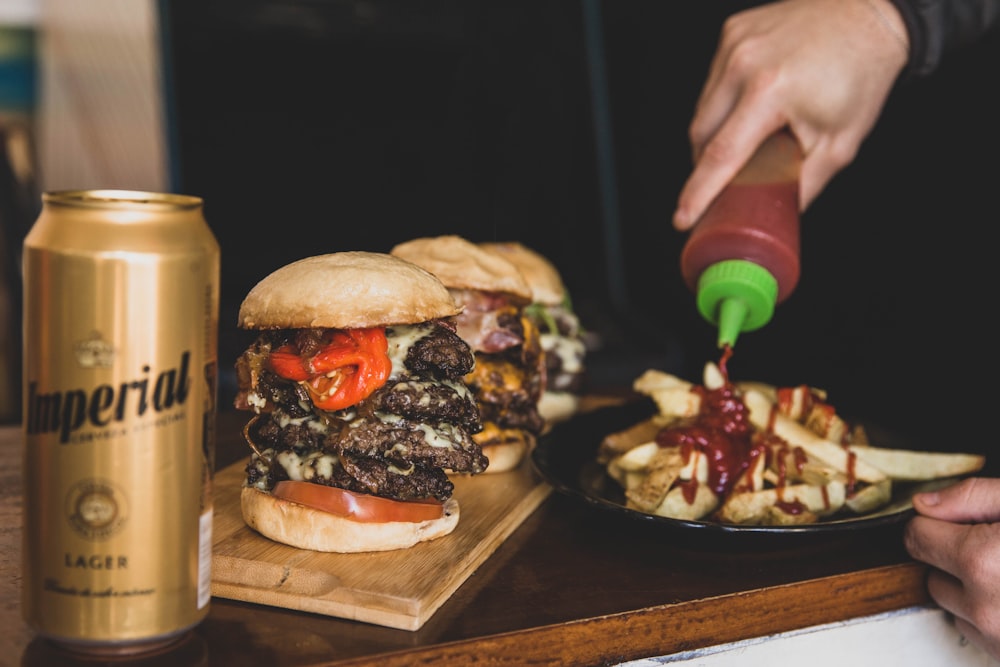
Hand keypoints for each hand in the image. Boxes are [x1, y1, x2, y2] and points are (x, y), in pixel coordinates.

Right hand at [673, 0, 907, 230]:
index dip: (699, 193)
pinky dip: (724, 102)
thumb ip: (803, 185)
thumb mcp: (839, 143)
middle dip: (708, 165)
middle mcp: (745, 62)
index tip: (683, 218)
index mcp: (771, 90)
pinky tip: (752, 103)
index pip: (721, 155)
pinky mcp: (732, 33)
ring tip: (749, 136)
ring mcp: (734, 44)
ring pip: (703, 109)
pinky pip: (713, 82)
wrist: (869, 14)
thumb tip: (775, 216)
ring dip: (716, 133)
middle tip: (729, 181)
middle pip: (701, 134)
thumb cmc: (860, 74)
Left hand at [904, 477, 999, 660]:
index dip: (936, 525)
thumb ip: (975, 496)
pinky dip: (991, 615)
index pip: (917, 536)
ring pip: (953, 605)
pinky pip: (978, 632)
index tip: (957, 523)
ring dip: (972, 590)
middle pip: (931, 573)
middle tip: (995, 548)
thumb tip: (926, 503)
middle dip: (955, 557)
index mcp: (983, 561)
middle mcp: (985, 607)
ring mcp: (997, 638)